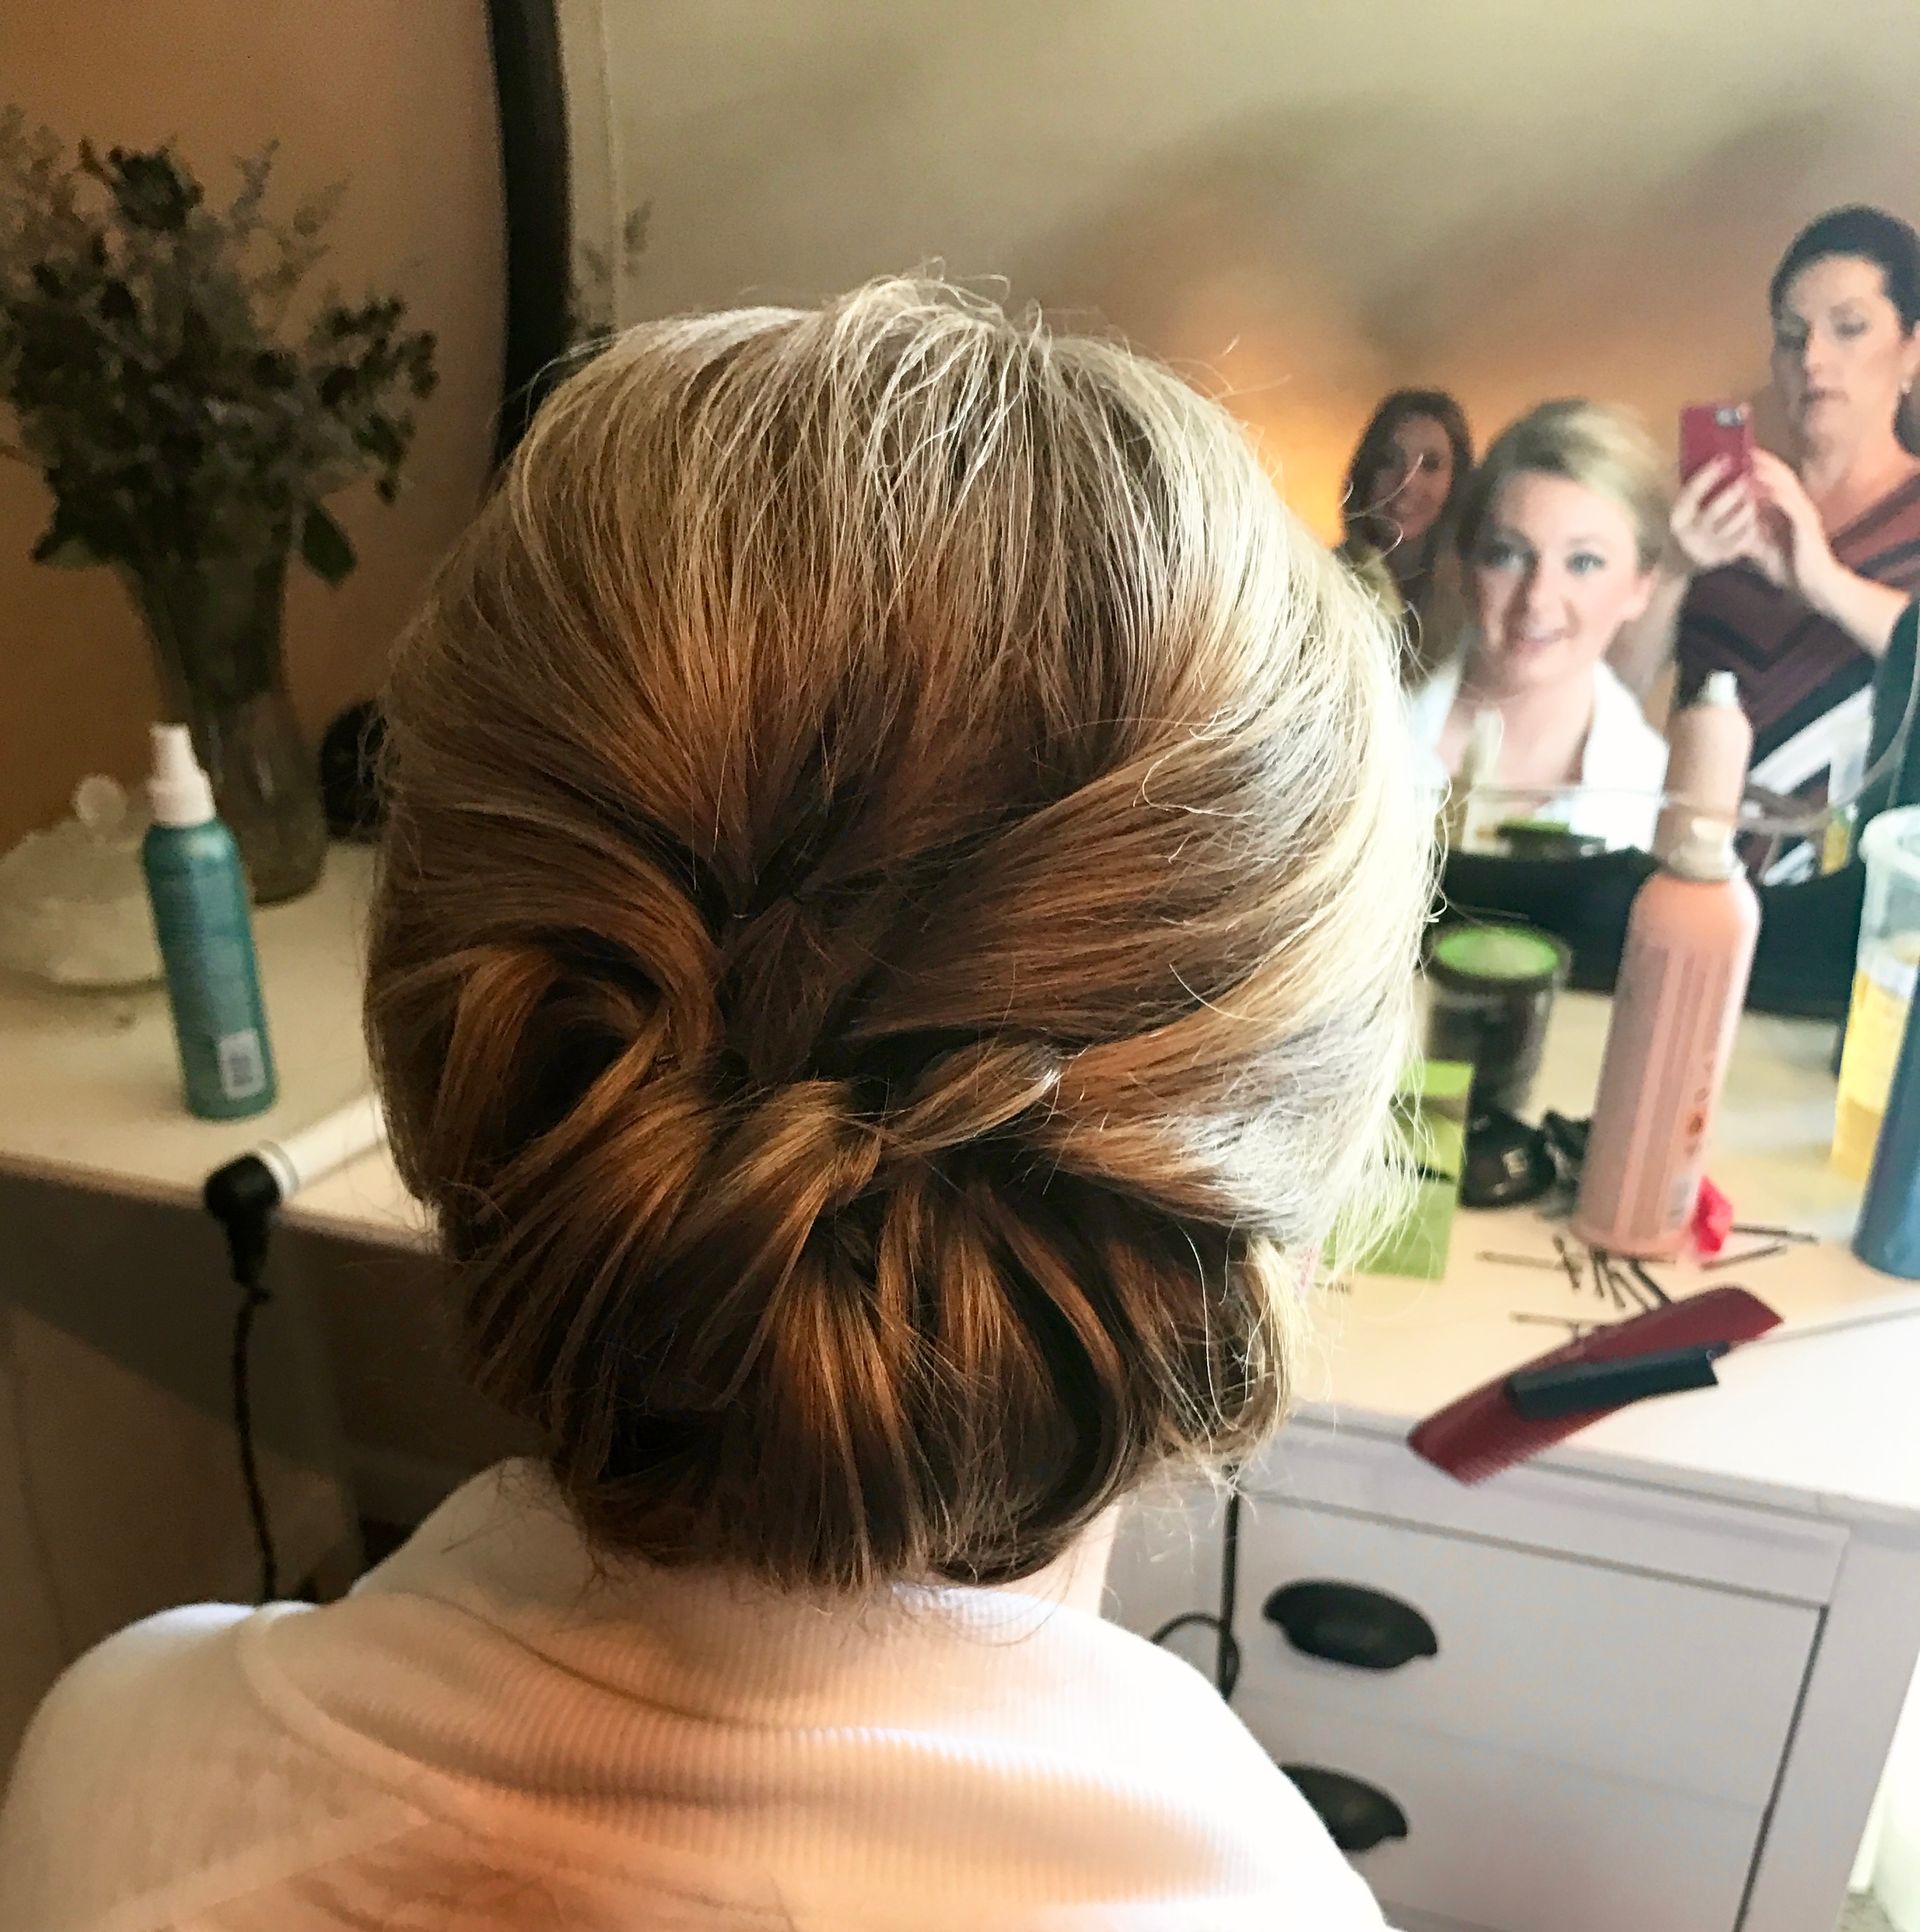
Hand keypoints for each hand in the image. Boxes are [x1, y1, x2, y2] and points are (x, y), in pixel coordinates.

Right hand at [1669, 457, 1765, 574]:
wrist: (1681, 563)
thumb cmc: (1688, 523)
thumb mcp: (1684, 506)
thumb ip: (1693, 484)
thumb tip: (1708, 450)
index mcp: (1678, 517)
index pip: (1691, 493)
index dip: (1708, 475)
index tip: (1725, 458)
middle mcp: (1690, 534)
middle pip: (1715, 510)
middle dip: (1733, 491)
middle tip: (1747, 477)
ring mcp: (1709, 547)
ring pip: (1735, 523)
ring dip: (1748, 506)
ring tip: (1753, 495)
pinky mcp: (1724, 556)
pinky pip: (1746, 536)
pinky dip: (1754, 523)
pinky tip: (1756, 514)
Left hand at [1748, 449, 1841, 604]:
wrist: (1812, 587)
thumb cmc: (1788, 568)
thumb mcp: (1761, 547)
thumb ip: (1748, 533)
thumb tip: (1726, 526)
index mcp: (1789, 509)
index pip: (1774, 481)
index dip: (1759, 466)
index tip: (1738, 455)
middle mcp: (1798, 506)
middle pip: (1781, 476)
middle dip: (1763, 461)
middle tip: (1742, 447)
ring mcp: (1804, 514)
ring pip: (1786, 485)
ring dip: (1768, 472)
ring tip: (1750, 460)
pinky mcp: (1806, 526)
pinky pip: (1790, 505)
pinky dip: (1776, 494)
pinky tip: (1762, 487)